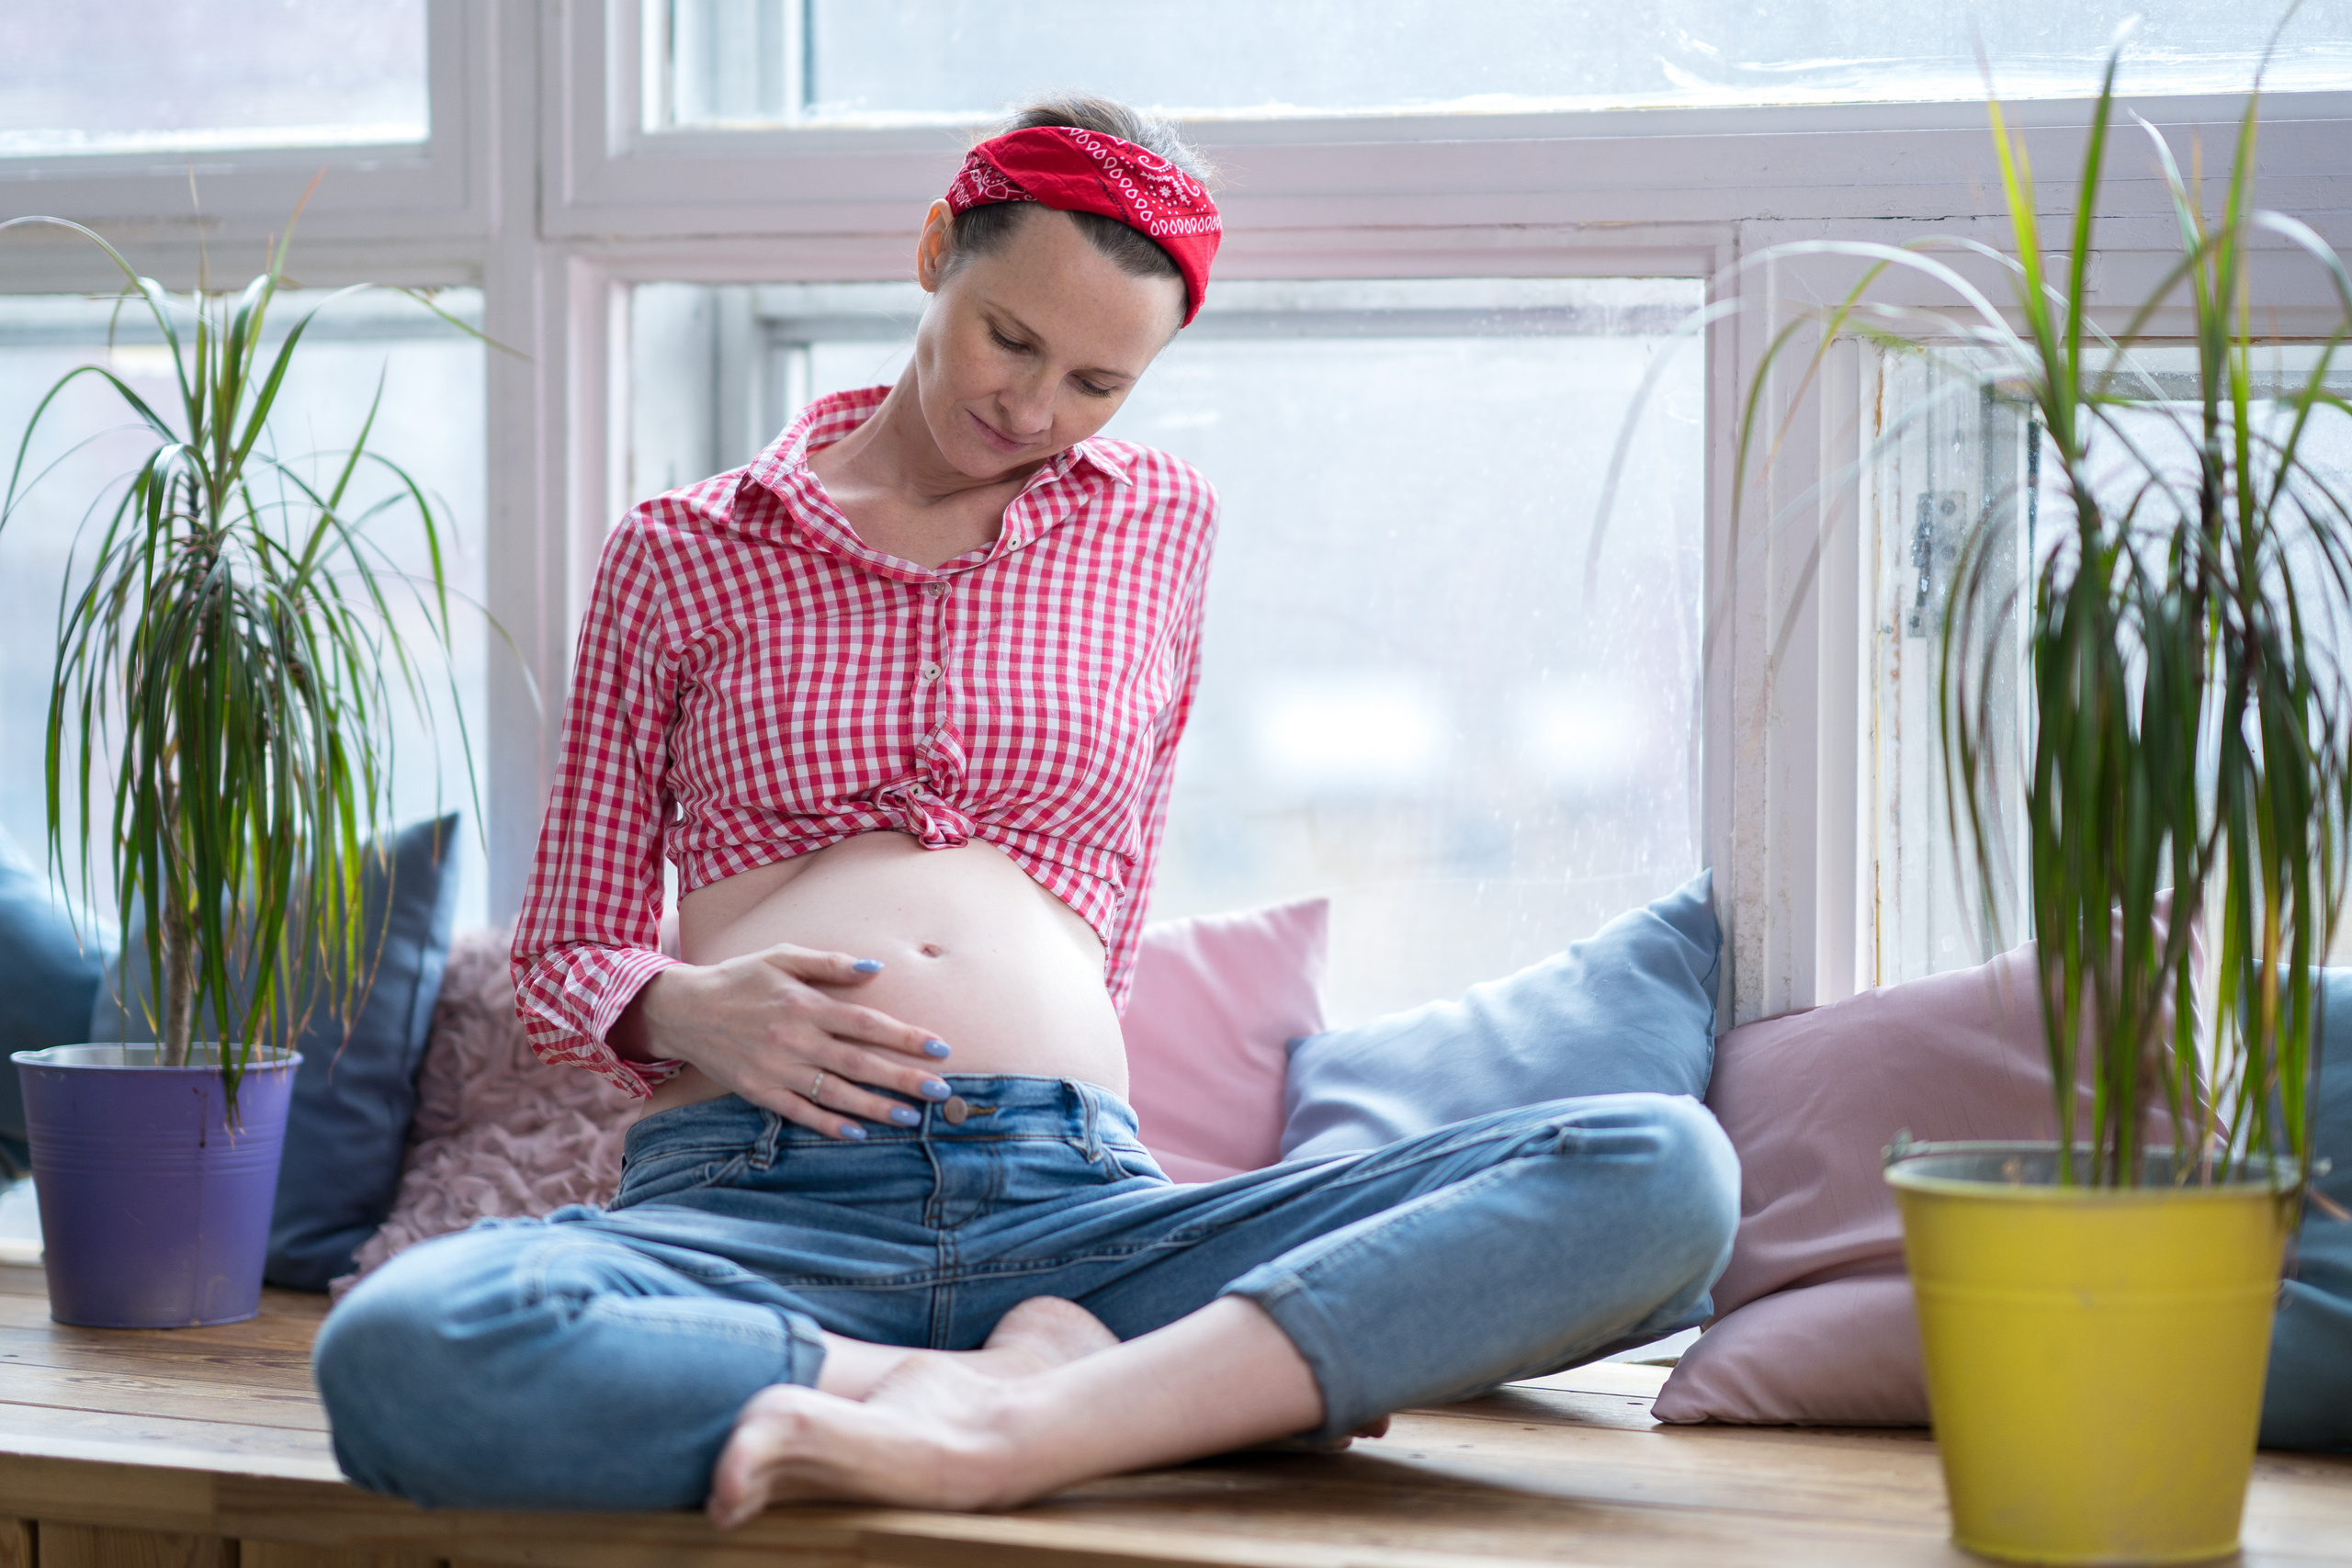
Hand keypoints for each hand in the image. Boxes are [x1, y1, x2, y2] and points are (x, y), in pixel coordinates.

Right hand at [631, 945, 952, 1138]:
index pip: (866, 1023)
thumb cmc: (740, 979)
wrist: (684, 1009)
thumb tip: (876, 968)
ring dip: (874, 1107)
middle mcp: (794, 1039)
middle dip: (902, 1078)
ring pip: (834, 1093)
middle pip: (858, 1062)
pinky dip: (827, 1125)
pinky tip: (856, 1134)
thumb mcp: (782, 957)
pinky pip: (799, 1112)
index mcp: (805, 1005)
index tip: (940, 1048)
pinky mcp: (759, 1091)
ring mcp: (776, 1069)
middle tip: (940, 1091)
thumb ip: (830, 963)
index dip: (904, 1037)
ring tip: (910, 1118)